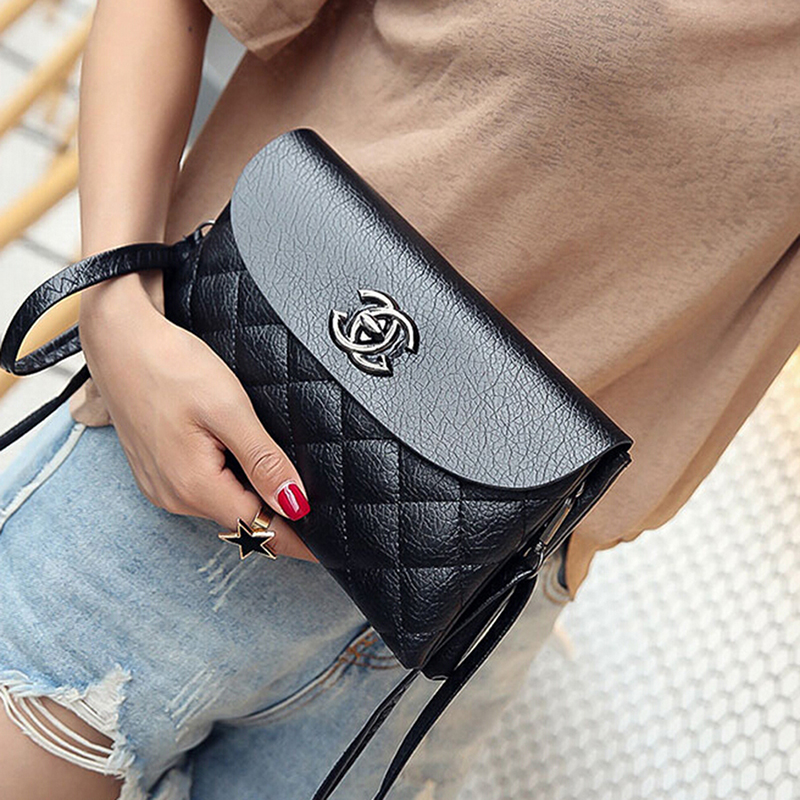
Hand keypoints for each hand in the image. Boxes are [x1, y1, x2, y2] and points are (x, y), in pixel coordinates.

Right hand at [78, 280, 316, 560]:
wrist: (120, 341)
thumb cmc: (172, 366)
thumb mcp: (228, 409)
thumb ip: (262, 460)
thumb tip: (295, 504)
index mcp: (194, 486)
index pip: (257, 527)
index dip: (296, 539)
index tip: (328, 548)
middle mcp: (174, 496)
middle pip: (240, 519)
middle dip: (279, 519)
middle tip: (320, 513)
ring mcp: (162, 486)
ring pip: (222, 505)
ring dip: (254, 501)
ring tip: (290, 489)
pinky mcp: (157, 471)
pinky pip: (203, 491)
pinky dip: (231, 486)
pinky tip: (246, 467)